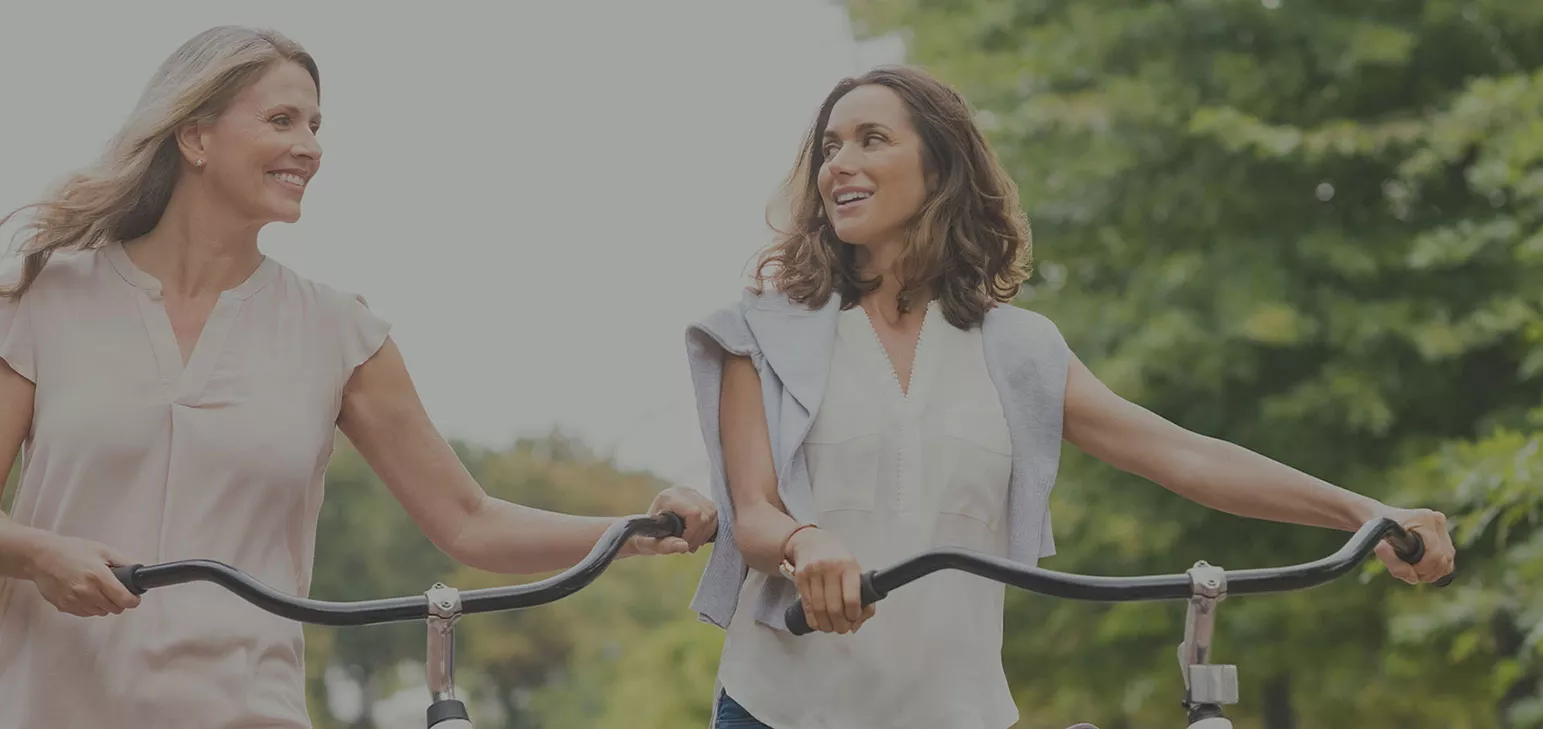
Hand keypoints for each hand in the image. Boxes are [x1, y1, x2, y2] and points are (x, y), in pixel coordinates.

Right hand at [25, 533, 140, 616]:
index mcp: (98, 576)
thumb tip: (137, 573)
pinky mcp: (64, 607)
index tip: (134, 598)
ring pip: (100, 613)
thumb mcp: (102, 550)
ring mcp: (74, 601)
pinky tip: (85, 593)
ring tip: (97, 589)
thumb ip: (123, 562)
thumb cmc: (72, 551)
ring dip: (103, 605)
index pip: (124, 600)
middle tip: (115, 590)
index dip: (133, 600)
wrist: (41, 557)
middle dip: (119, 601)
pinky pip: (85, 613)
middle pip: (114, 609)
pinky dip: (90, 606)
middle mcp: (86, 591)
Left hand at [630, 486, 717, 555]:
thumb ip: (666, 545)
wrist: (642, 527)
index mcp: (668, 497)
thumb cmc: (644, 536)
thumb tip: (684, 546)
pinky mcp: (700, 498)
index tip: (684, 544)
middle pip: (706, 514)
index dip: (693, 532)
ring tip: (690, 543)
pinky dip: (707, 529)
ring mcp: (692, 493)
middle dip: (699, 535)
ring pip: (712, 514)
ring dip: (704, 533)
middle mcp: (682, 491)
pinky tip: (696, 536)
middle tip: (687, 546)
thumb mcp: (650, 543)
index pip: (694, 513)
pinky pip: (713, 514)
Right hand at [786, 527, 874, 633]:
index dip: (853, 615)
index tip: (854, 618)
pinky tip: (819, 623)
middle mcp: (830, 568)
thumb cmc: (837, 557)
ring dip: (827, 625)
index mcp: (849, 566)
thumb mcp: (855, 569)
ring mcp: (813, 573)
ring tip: (832, 628)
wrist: (811, 541)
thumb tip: (857, 623)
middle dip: (840, 625)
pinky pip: (807, 606)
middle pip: (834, 607)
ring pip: (819, 609)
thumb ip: (862, 596)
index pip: (851, 598)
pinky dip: (814, 620)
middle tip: (843, 628)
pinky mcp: (800, 578)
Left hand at [1373, 507, 1455, 584]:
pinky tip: (1421, 567)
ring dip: (1432, 572)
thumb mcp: (1380, 548)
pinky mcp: (1443, 535)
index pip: (1436, 554)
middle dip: (1427, 572)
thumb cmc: (1378, 531)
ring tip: (1413, 570)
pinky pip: (1448, 560)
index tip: (1409, 570)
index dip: (1423, 568)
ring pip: (1448, 561)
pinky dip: (1436, 569)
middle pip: (1445, 559)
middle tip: (1410, 572)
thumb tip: (1413, 578)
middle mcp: (1437, 521)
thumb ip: (1395, 564)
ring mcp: (1442, 527)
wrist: (1376, 517)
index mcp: (1424, 519)